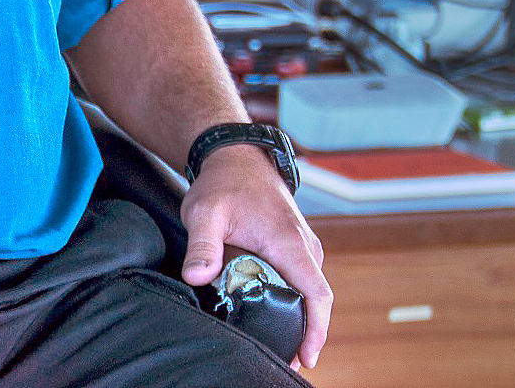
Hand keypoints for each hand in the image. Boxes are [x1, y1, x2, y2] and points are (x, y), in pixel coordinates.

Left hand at [179, 144, 332, 373]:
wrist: (235, 155)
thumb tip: (196, 278)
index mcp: (290, 242)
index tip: (307, 356)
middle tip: (283, 358)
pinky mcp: (295, 244)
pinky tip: (275, 314)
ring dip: (299, 316)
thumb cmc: (222, 182)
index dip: (317, 330)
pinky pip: (302, 278)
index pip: (318, 294)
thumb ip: (202, 246)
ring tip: (278, 343)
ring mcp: (303, 245)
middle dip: (306, 332)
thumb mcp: (205, 212)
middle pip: (315, 299)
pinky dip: (294, 299)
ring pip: (309, 289)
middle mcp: (305, 246)